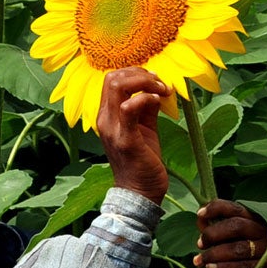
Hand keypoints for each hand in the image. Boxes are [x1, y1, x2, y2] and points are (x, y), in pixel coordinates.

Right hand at [96, 67, 169, 203]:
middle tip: (159, 82)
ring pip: (118, 86)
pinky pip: (130, 108)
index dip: (134, 73)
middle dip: (140, 73)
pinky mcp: (125, 140)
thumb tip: (155, 89)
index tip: (154, 79)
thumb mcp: (144, 129)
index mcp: (107, 116)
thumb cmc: (142, 161)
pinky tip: (158, 101)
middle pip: (112, 78)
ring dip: (144, 82)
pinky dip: (145, 98)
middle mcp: (104, 120)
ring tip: (161, 90)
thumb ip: (145, 108)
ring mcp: (112, 129)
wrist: (139, 194)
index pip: (111, 79)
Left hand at [193, 199, 266, 267]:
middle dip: (214, 233)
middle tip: (200, 244)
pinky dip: (223, 267)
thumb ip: (215, 231)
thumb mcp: (226, 244)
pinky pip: (242, 266)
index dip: (216, 208)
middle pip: (237, 225)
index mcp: (255, 220)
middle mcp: (266, 231)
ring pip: (238, 248)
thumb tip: (201, 219)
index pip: (235, 208)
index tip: (200, 214)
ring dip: (214, 253)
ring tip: (199, 260)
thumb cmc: (241, 263)